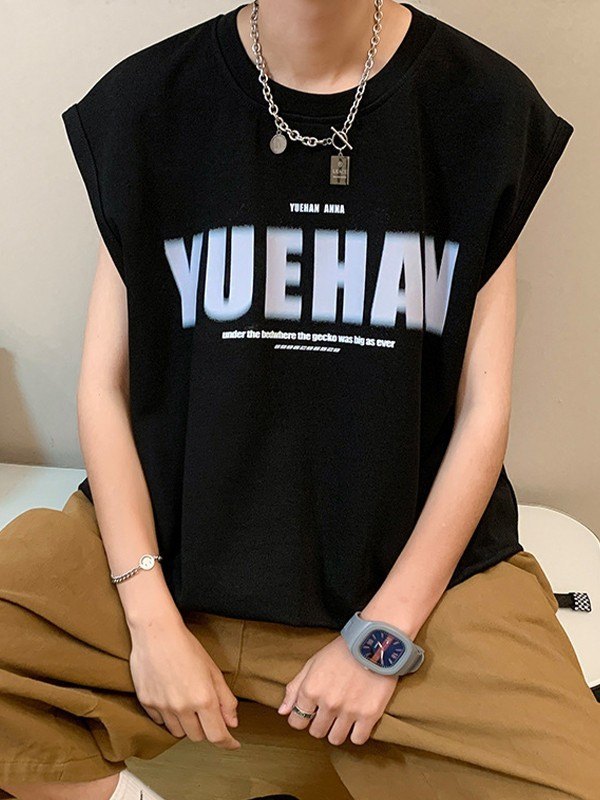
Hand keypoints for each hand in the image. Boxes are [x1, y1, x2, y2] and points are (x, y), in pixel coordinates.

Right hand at [128, 608, 240, 749]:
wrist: (156, 632)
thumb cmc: (186, 646)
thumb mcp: (213, 670)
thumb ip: (225, 699)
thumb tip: (232, 722)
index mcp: (204, 698)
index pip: (217, 735)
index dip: (227, 743)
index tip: (232, 744)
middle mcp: (183, 707)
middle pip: (198, 737)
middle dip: (206, 728)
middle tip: (206, 711)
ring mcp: (163, 707)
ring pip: (179, 732)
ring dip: (187, 724)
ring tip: (187, 702)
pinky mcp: (147, 703)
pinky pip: (161, 722)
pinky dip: (169, 716)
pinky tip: (171, 698)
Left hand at [277, 635, 398, 745]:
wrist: (374, 643)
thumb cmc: (342, 651)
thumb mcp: (313, 663)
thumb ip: (295, 688)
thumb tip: (283, 711)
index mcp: (311, 690)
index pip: (296, 722)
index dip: (302, 718)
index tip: (311, 712)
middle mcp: (328, 703)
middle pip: (316, 732)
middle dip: (320, 723)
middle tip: (329, 711)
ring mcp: (349, 711)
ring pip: (335, 739)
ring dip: (337, 730)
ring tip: (343, 717)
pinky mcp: (369, 715)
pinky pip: (357, 739)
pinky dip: (356, 733)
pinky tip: (357, 721)